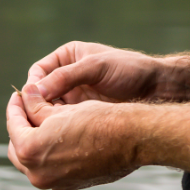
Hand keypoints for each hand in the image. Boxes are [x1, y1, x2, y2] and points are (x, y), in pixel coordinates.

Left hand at [7, 84, 140, 189]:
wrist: (133, 139)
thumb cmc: (99, 121)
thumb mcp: (61, 109)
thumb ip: (35, 104)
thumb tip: (25, 94)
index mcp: (30, 150)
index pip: (13, 125)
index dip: (15, 106)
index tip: (18, 96)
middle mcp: (37, 173)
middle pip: (17, 147)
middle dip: (20, 128)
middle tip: (27, 110)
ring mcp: (52, 183)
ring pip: (32, 161)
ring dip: (33, 142)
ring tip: (42, 123)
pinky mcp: (68, 185)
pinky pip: (49, 169)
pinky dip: (48, 155)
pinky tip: (57, 139)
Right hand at [24, 41, 161, 123]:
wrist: (157, 89)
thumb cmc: (131, 70)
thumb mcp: (96, 68)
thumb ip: (65, 77)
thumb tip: (35, 91)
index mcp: (66, 57)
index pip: (37, 72)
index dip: (32, 86)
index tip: (32, 100)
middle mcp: (65, 76)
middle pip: (39, 92)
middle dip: (36, 105)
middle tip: (36, 119)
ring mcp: (72, 96)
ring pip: (47, 108)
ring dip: (45, 117)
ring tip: (48, 127)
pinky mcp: (80, 112)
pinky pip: (60, 119)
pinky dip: (58, 125)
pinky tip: (60, 132)